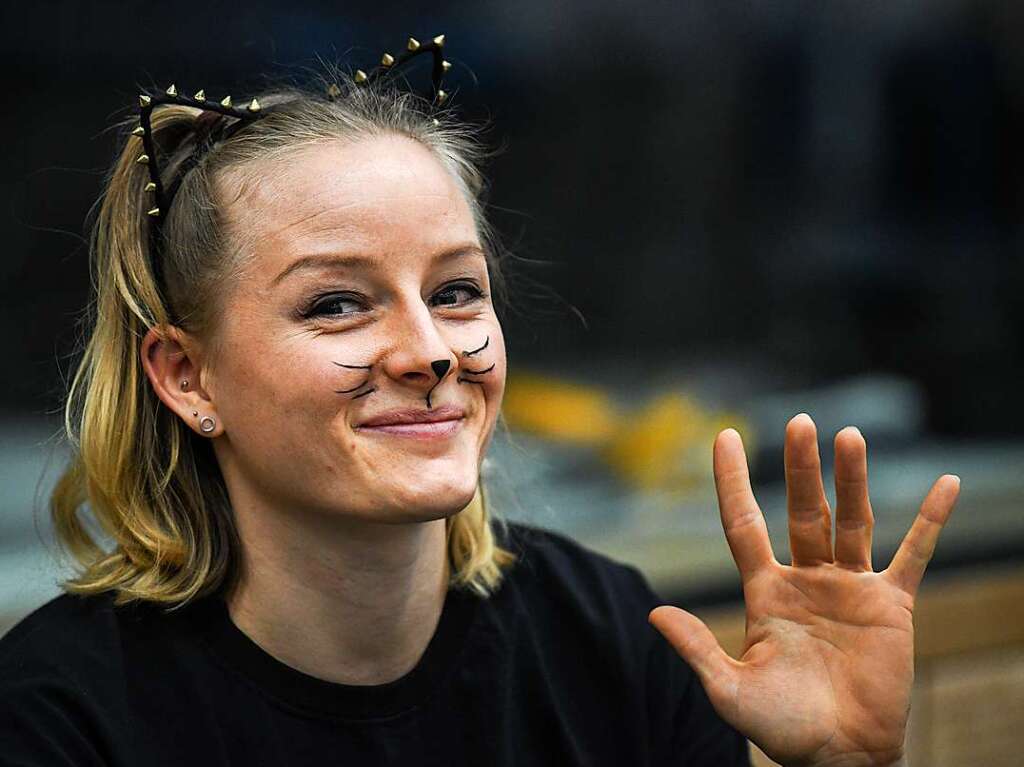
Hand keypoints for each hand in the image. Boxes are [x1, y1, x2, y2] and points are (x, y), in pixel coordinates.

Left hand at [649, 413, 959, 766]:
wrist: (840, 756)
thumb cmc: (782, 727)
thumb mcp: (730, 690)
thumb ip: (697, 649)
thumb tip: (654, 613)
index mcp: (765, 591)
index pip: (744, 523)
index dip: (732, 480)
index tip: (724, 435)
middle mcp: (806, 579)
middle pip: (802, 511)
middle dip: (800, 468)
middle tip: (800, 421)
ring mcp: (849, 587)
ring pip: (852, 521)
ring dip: (853, 480)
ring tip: (849, 437)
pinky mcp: (891, 606)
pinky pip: (914, 555)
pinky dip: (930, 521)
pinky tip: (946, 484)